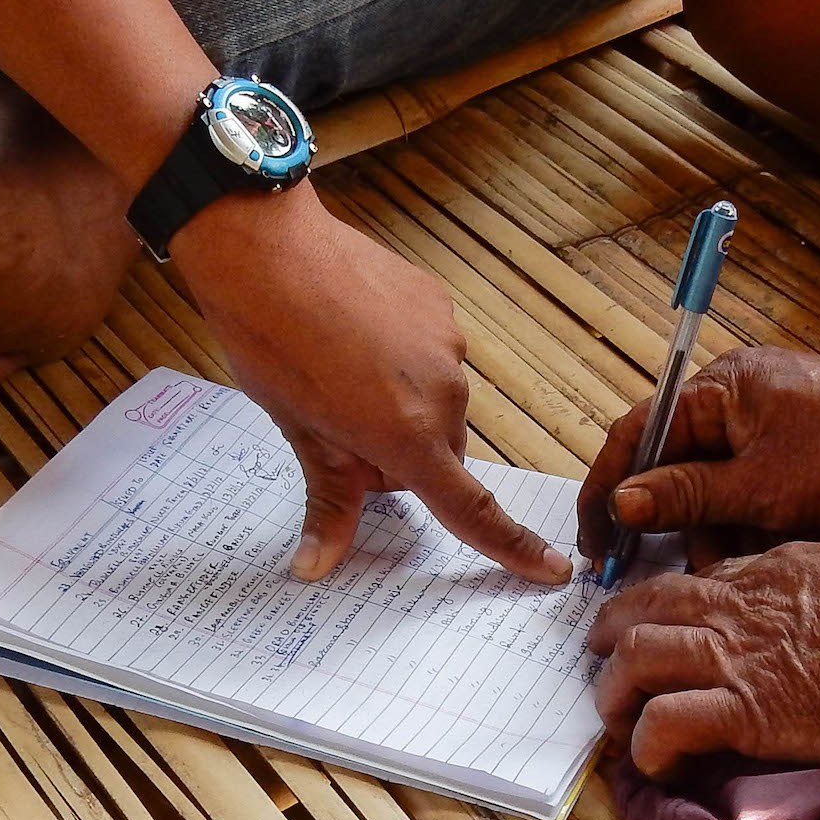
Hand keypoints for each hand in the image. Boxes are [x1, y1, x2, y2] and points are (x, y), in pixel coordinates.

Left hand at [177, 187, 567, 582]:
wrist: (268, 250)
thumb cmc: (272, 343)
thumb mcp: (299, 432)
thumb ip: (329, 500)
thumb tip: (316, 568)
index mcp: (408, 436)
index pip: (472, 510)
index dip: (514, 547)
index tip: (552, 570)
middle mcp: (443, 394)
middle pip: (440, 455)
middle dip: (400, 457)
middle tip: (340, 431)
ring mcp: (446, 345)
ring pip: (437, 404)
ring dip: (403, 405)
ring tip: (341, 371)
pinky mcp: (439, 307)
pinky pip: (433, 355)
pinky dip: (403, 360)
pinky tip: (354, 334)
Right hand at [577, 345, 819, 563]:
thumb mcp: (763, 488)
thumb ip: (686, 496)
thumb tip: (622, 502)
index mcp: (721, 387)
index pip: (638, 433)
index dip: (608, 489)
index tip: (594, 541)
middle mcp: (740, 395)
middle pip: (677, 464)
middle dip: (676, 522)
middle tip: (675, 573)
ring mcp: (773, 420)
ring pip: (717, 484)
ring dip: (718, 530)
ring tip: (735, 570)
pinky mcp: (802, 446)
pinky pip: (755, 487)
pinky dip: (753, 522)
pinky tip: (767, 554)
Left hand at [591, 496, 819, 773]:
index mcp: (788, 564)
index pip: (701, 577)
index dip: (668, 603)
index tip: (662, 627)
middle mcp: (749, 602)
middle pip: (647, 608)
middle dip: (613, 636)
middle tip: (605, 667)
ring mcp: (744, 655)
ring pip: (635, 661)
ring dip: (616, 695)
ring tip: (618, 724)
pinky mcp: (751, 712)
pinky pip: (665, 726)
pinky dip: (648, 749)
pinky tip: (655, 768)